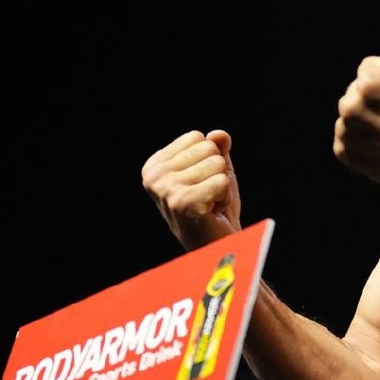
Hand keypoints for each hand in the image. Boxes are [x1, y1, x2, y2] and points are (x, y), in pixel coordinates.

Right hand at [141, 129, 240, 250]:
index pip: (197, 137)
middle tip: (208, 197)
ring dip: (222, 186)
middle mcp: (155, 176)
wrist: (217, 244)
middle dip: (217, 172)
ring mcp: (166, 190)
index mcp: (155, 165)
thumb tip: (219, 135)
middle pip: (208, 147)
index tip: (202, 184)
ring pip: (217, 163)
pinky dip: (225, 197)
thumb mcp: (215, 169)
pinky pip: (221, 181)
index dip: (209, 159)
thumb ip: (216, 147)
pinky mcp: (183, 203)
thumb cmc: (215, 206)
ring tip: (210, 205)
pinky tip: (212, 212)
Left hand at [333, 45, 379, 191]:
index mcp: (369, 81)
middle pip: (357, 90)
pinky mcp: (344, 152)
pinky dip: (360, 139)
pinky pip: (346, 137)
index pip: (369, 66)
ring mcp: (345, 130)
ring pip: (350, 113)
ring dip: (364, 117)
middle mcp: (350, 104)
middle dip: (373, 96)